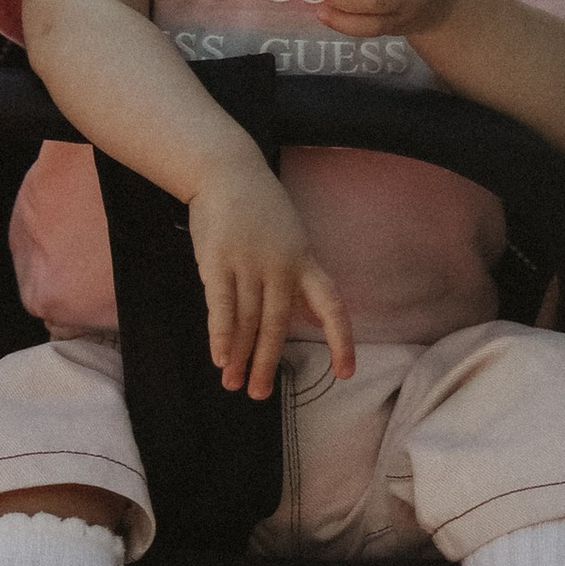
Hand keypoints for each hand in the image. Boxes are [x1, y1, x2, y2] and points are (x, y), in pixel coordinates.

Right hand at [188, 154, 354, 398]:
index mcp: (305, 261)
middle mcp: (282, 266)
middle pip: (277, 325)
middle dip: (267, 363)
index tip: (346, 373)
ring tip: (233, 383)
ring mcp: (249, 263)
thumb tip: (310, 318)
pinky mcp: (219, 261)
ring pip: (247, 321)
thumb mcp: (292, 240)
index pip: (332, 306)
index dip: (341, 340)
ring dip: (240, 356)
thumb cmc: (260, 210)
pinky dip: (221, 335)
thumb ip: (299, 279)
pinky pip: (222, 306)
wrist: (227, 171)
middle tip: (259, 395)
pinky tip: (219, 358)